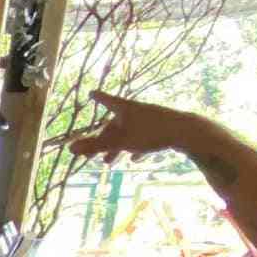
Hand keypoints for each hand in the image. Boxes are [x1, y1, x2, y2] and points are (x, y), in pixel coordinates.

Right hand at [70, 92, 188, 164]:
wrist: (186, 132)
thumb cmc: (150, 133)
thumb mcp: (120, 141)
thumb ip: (95, 146)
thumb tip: (69, 149)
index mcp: (125, 108)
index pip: (107, 100)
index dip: (99, 97)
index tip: (91, 93)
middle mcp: (137, 111)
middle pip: (115, 124)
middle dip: (103, 140)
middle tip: (91, 155)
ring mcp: (150, 120)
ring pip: (128, 133)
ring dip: (117, 148)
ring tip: (109, 162)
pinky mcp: (162, 130)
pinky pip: (144, 139)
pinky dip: (136, 148)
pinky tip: (135, 159)